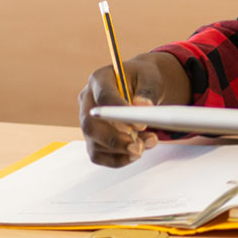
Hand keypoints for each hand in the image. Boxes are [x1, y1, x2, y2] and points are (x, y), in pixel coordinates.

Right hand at [79, 51, 190, 167]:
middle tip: (138, 147)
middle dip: (115, 140)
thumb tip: (143, 107)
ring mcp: (88, 122)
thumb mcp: (150, 78)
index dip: (120, 112)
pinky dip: (119, 159)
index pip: (104, 97)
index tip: (140, 125)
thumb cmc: (142, 79)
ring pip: (95, 144)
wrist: (139, 86)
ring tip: (146, 145)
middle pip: (91, 126)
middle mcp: (88, 101)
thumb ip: (147, 91)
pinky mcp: (92, 138)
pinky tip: (136, 153)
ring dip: (121, 151)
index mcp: (99, 80)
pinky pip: (99, 155)